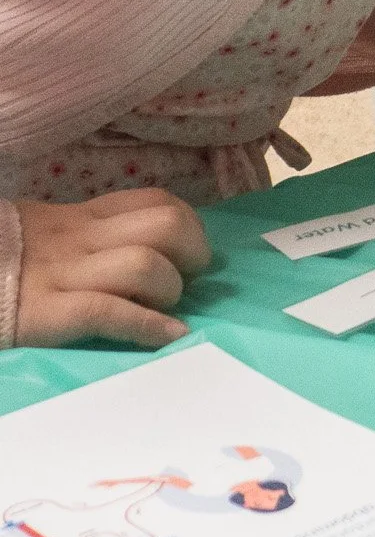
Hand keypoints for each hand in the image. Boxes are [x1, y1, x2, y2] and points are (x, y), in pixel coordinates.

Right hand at [15, 188, 210, 348]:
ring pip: (144, 264)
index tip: (191, 249)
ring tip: (169, 307)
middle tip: (191, 276)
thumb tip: (144, 249)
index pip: (152, 200)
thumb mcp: (42, 234)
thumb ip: (86, 235)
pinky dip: (149, 325)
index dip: (187, 223)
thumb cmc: (0, 263)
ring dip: (170, 289)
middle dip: (192, 250)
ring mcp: (61, 275)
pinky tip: (169, 336)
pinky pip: (109, 311)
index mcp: (78, 217)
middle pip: (163, 225)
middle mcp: (77, 238)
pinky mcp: (44, 313)